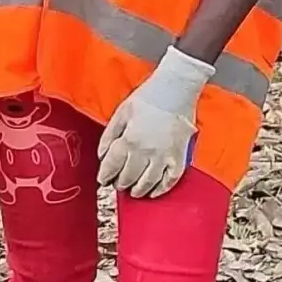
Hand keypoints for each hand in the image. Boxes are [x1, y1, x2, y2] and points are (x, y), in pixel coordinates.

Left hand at [96, 48, 212, 198]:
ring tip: (133, 192)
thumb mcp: (121, 113)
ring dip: (138, 190)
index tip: (103, 180)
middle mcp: (145, 151)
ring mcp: (164, 156)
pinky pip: (171, 179)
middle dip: (120, 183)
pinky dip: (162, 189)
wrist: (176, 89)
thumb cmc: (148, 98)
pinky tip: (154, 192)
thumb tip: (102, 155)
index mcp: (129, 139)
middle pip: (129, 176)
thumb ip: (109, 135)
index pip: (112, 165)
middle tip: (117, 185)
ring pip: (148, 182)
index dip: (105, 175)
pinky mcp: (180, 156)